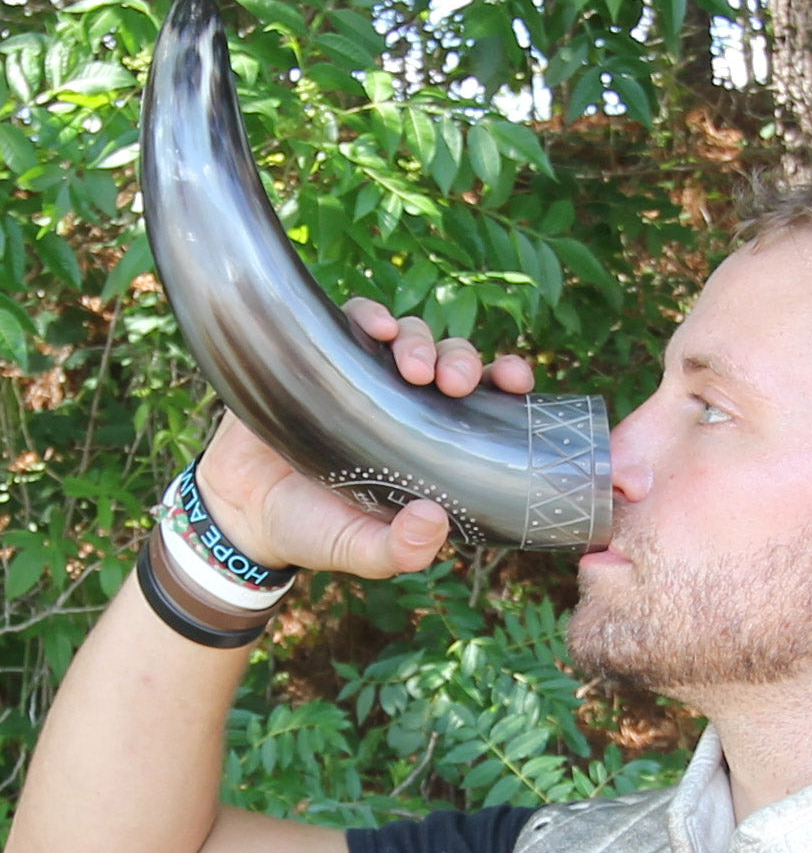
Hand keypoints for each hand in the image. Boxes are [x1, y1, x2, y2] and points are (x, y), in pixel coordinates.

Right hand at [195, 299, 533, 578]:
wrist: (240, 513)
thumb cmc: (314, 530)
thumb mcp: (361, 551)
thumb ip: (399, 551)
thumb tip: (435, 524)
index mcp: (432, 442)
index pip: (483, 401)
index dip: (505, 381)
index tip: (517, 381)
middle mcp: (405, 402)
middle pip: (448, 360)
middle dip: (460, 361)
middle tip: (451, 383)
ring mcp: (364, 375)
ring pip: (408, 335)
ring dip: (418, 340)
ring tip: (411, 365)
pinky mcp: (322, 357)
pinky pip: (353, 321)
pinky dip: (369, 316)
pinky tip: (376, 326)